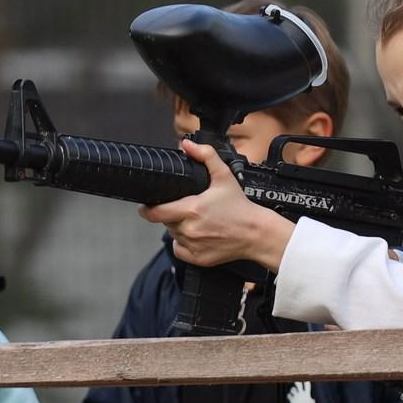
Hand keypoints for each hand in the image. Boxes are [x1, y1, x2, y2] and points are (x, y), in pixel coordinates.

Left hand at [139, 141, 294, 271]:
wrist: (256, 232)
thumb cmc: (240, 207)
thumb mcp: (223, 175)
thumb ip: (205, 156)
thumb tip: (187, 145)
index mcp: (191, 209)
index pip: (155, 213)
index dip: (147, 209)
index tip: (147, 206)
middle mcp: (189, 229)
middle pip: (165, 221)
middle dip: (171, 214)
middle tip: (187, 208)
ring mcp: (193, 245)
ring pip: (173, 235)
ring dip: (179, 227)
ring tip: (197, 220)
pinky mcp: (198, 258)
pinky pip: (180, 250)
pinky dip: (184, 243)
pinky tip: (198, 235)